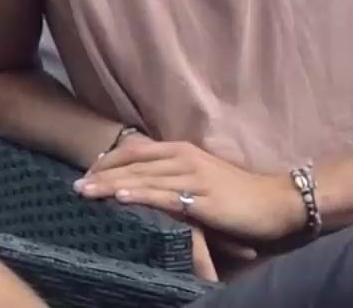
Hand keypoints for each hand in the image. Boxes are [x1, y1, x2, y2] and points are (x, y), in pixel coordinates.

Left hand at [74, 139, 305, 243]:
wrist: (277, 202)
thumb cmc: (236, 194)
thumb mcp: (198, 179)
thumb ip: (170, 179)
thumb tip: (141, 185)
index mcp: (180, 150)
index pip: (135, 150)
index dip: (109, 160)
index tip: (87, 171)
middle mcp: (182, 158)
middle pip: (133, 163)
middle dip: (102, 174)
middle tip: (76, 185)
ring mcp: (192, 177)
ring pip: (143, 178)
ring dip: (111, 185)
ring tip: (86, 192)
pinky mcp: (201, 198)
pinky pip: (165, 196)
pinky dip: (142, 195)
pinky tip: (122, 198)